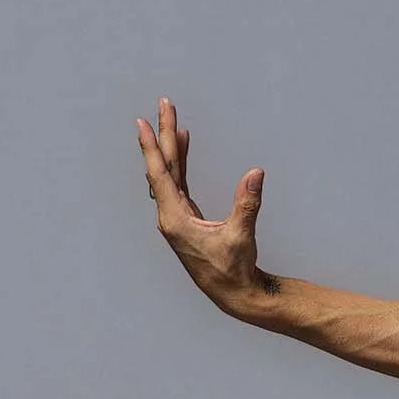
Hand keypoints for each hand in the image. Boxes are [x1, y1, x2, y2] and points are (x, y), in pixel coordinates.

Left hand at [135, 97, 270, 314]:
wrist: (233, 293)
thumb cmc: (234, 269)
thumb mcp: (241, 236)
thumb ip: (247, 204)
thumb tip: (255, 173)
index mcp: (174, 219)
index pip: (161, 174)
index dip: (153, 146)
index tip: (144, 122)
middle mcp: (170, 215)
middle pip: (164, 167)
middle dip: (165, 135)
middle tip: (164, 105)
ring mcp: (177, 216)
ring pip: (171, 173)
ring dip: (172, 146)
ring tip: (173, 120)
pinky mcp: (187, 217)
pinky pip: (180, 182)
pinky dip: (181, 161)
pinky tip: (185, 146)